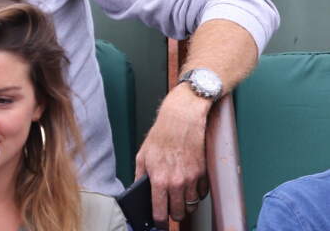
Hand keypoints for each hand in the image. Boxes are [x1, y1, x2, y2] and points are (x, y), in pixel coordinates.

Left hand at [134, 85, 210, 225]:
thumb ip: (139, 176)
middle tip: (169, 211)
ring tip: (178, 199)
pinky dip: (196, 194)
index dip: (159, 222)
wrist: (181, 121)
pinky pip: (202, 194)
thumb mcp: (142, 156)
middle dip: (173, 215)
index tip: (159, 224)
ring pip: (191, 205)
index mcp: (159, 179)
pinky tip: (189, 187)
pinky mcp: (203, 174)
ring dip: (185, 205)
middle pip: (178, 213)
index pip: (160, 212)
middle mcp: (177, 182)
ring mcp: (192, 179)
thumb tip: (138, 191)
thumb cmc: (161, 136)